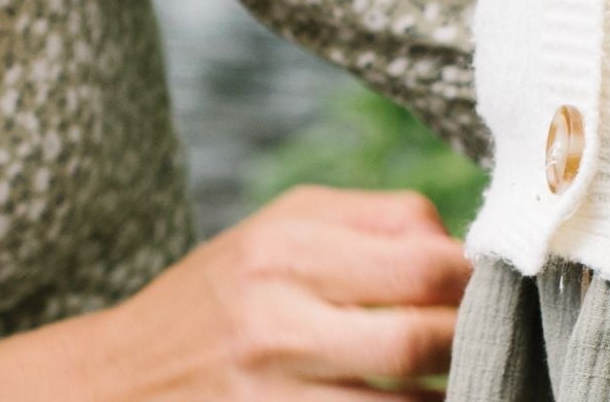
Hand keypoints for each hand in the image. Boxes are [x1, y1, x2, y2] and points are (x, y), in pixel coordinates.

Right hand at [0, 186, 468, 401]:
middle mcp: (278, 320)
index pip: (421, 257)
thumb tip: (461, 247)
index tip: (493, 290)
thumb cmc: (216, 301)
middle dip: (472, 348)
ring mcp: (273, 397)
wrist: (113, 385)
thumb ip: (370, 224)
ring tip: (471, 391)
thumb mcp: (276, 231)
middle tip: (496, 350)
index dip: (474, 279)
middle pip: (421, 338)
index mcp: (285, 246)